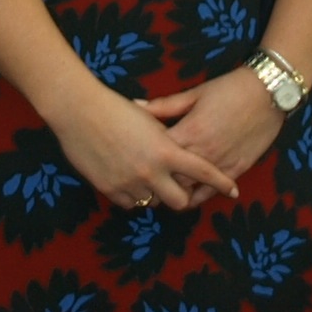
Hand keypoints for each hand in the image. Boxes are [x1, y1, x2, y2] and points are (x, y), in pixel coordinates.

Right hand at [47, 88, 244, 214]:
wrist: (79, 111)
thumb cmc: (115, 108)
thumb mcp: (150, 119)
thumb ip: (168, 138)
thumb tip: (180, 150)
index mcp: (166, 151)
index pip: (203, 172)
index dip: (221, 183)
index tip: (232, 190)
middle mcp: (151, 171)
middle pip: (180, 201)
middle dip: (182, 196)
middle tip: (179, 188)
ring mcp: (130, 183)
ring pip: (153, 203)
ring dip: (155, 194)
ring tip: (149, 180)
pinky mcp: (110, 189)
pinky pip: (130, 204)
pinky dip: (134, 196)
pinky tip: (131, 181)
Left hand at [145, 66, 291, 187]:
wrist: (268, 93)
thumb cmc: (229, 89)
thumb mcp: (194, 94)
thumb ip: (164, 105)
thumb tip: (136, 105)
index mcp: (189, 131)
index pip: (157, 154)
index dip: (144, 157)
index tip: (135, 158)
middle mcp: (203, 152)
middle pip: (170, 177)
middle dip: (156, 179)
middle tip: (144, 179)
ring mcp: (220, 164)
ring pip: (189, 189)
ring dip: (174, 191)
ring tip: (162, 190)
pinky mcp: (236, 170)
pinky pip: (213, 192)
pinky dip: (198, 197)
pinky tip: (188, 197)